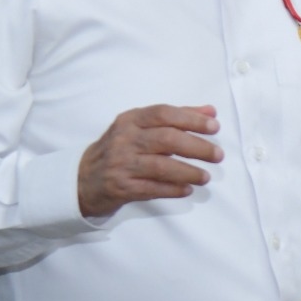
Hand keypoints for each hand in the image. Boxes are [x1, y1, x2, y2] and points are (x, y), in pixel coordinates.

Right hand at [78, 104, 223, 218]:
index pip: (164, 114)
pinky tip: (188, 189)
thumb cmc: (120, 149)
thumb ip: (176, 117)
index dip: (191, 119)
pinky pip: (153, 188)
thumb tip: (211, 112)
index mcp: (131, 120)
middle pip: (166, 140)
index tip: (214, 126)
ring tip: (206, 176)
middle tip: (218, 154)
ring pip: (161, 166)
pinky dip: (173, 189)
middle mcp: (125, 139)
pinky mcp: (121, 187)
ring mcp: (122, 164)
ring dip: (188, 171)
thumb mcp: (140, 127)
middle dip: (197, 147)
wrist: (83, 179)